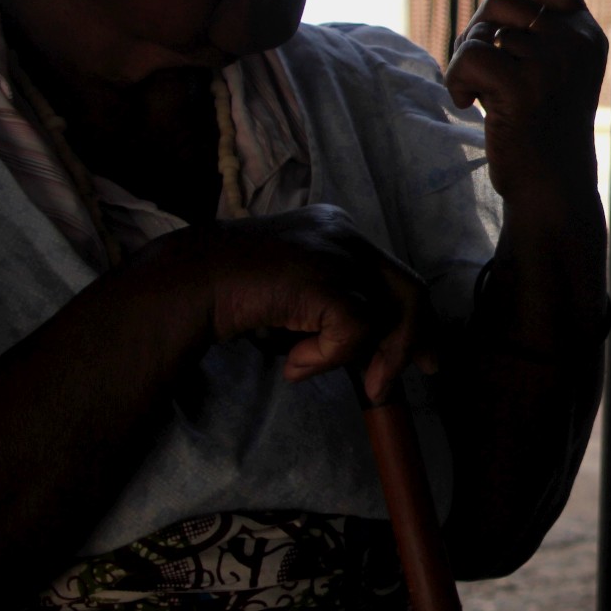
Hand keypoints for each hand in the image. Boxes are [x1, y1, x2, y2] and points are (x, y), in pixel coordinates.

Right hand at [151, 204, 434, 401]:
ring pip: (388, 315)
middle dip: (413, 341)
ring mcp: (338, 252)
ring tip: (307, 368)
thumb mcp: (294, 298)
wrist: (186, 284)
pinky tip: (289, 362)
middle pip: (408, 290)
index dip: (416, 319)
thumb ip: (331, 310)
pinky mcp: (325, 278)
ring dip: (359, 357)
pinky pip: (354, 332)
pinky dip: (325, 358)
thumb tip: (372, 355)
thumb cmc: (230, 296)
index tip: (423, 356)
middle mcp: (345, 233)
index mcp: (337, 230)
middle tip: (403, 379)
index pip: (394, 276)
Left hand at [443, 0, 608, 208]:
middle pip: (497, 2)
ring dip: (465, 66)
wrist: (550, 187)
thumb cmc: (539, 128)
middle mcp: (575, 39)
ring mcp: (554, 61)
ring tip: (488, 102)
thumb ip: (535, 19)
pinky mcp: (526, 84)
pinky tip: (471, 109)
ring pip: (478, 32)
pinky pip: (467, 58)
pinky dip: (456, 84)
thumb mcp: (544, 67)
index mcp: (582, 32)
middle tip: (492, 83)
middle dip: (478, 35)